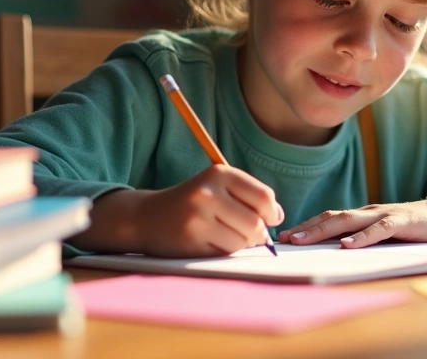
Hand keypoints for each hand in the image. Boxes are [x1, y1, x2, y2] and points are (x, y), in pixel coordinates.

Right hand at [136, 165, 283, 257]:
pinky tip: (212, 242)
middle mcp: (207, 192)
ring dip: (242, 244)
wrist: (147, 217)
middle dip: (259, 234)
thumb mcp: (217, 187)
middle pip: (255, 222)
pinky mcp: (190, 240)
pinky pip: (225, 253)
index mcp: (218, 173)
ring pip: (242, 241)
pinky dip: (225, 252)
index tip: (271, 219)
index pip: (263, 196)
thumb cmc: (192, 202)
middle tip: (253, 236)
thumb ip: (249, 196)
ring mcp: (197, 217)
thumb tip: (279, 216)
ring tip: (229, 236)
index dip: (273, 212)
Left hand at [278, 198, 426, 248]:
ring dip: (323, 230)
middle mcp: (369, 211)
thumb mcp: (382, 231)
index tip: (283, 237)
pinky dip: (362, 237)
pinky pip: (379, 230)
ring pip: (349, 221)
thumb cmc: (412, 227)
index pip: (328, 217)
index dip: (306, 225)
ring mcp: (385, 215)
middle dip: (307, 228)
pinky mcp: (402, 222)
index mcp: (363, 215)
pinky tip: (347, 245)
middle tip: (284, 238)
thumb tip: (333, 249)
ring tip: (303, 240)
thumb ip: (362, 236)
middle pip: (332, 217)